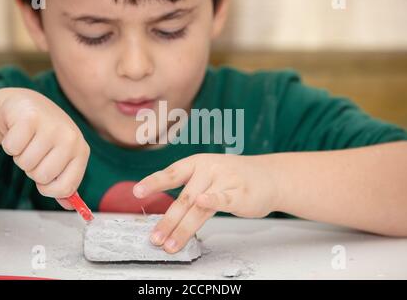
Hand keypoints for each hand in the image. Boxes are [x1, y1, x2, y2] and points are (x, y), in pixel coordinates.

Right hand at [0, 88, 89, 209]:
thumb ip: (65, 182)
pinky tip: (18, 133)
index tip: (44, 181)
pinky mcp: (30, 118)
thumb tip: (70, 206)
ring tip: (28, 142)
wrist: (28, 105)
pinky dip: (9, 144)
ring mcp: (52, 127)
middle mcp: (71, 138)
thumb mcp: (62, 157)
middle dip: (32, 170)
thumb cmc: (46, 136)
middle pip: (42, 177)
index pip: (66, 187)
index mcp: (81, 151)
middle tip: (35, 153)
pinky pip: (11, 148)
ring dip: (21, 157)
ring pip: (25, 164)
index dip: (49, 190)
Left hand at [133, 153, 278, 252]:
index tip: (137, 191)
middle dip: (167, 221)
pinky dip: (212, 200)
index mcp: (197, 163)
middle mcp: (208, 169)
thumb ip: (190, 189)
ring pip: (198, 206)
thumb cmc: (234, 178)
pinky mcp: (239, 192)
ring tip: (170, 244)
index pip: (171, 173)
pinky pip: (223, 198)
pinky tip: (202, 203)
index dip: (154, 182)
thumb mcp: (210, 174)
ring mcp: (224, 180)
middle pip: (183, 198)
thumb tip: (168, 218)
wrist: (269, 176)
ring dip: (182, 227)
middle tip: (155, 238)